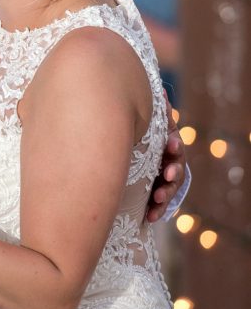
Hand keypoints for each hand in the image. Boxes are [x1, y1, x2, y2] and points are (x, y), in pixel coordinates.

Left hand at [146, 96, 185, 222]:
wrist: (132, 158)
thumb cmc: (146, 138)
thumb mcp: (151, 126)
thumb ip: (158, 113)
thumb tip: (161, 90)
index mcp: (168, 147)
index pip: (175, 146)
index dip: (173, 146)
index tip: (170, 145)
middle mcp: (170, 165)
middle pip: (176, 169)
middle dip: (173, 171)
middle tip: (167, 174)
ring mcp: (164, 181)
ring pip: (170, 188)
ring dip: (165, 193)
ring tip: (157, 197)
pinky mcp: (156, 195)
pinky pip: (160, 205)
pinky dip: (156, 210)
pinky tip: (150, 217)